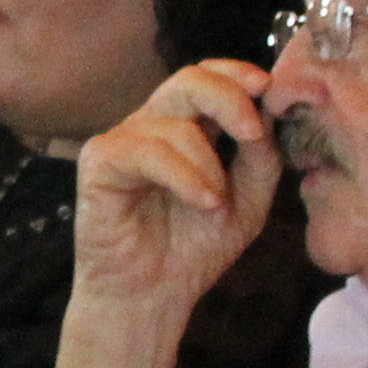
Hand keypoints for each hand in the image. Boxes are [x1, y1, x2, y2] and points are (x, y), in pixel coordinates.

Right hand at [70, 62, 280, 317]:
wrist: (153, 295)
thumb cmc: (195, 247)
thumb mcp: (249, 199)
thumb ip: (261, 156)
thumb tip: (268, 113)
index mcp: (186, 127)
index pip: (208, 76)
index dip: (237, 72)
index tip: (269, 87)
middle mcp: (151, 126)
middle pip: (188, 79)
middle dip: (228, 99)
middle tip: (253, 134)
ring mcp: (122, 142)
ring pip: (175, 125)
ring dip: (209, 166)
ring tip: (218, 206)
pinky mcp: (98, 164)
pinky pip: (146, 153)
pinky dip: (184, 177)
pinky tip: (202, 203)